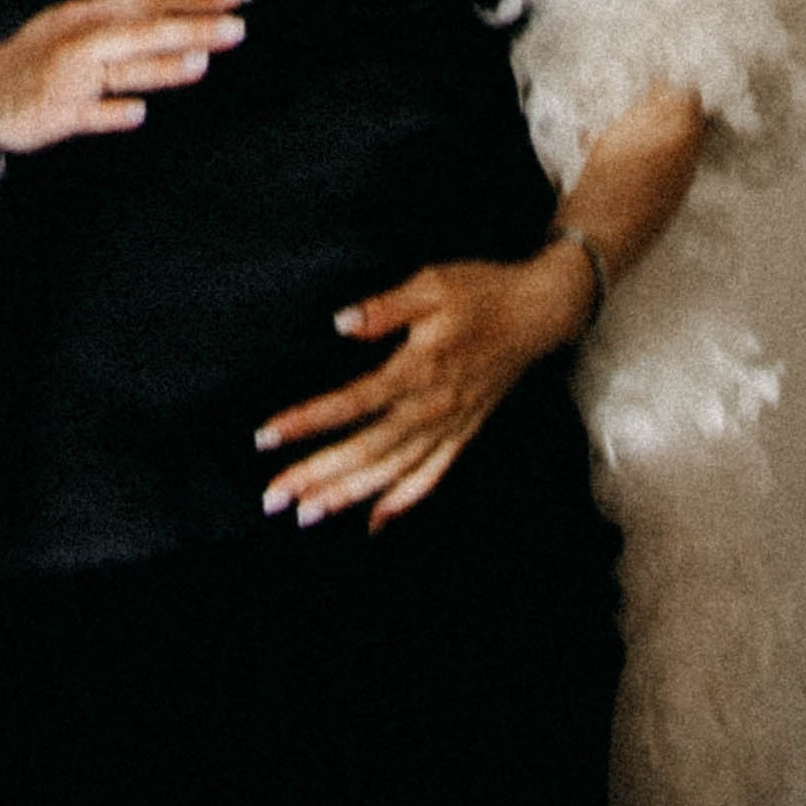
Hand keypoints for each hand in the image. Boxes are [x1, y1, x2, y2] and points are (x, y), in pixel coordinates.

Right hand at [0, 0, 248, 153]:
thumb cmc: (38, 58)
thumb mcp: (75, 25)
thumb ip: (124, 22)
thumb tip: (185, 15)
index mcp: (88, 13)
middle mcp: (79, 39)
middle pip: (141, 30)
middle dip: (190, 27)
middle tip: (238, 27)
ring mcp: (65, 78)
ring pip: (117, 69)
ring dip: (159, 66)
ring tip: (202, 62)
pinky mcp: (51, 115)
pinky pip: (83, 115)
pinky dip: (109, 113)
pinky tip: (137, 114)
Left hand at [255, 248, 591, 531]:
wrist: (538, 313)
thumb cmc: (480, 292)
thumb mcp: (432, 283)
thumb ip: (385, 307)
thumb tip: (342, 323)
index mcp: (419, 368)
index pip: (352, 402)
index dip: (307, 420)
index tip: (266, 436)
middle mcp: (432, 406)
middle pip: (366, 450)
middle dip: (316, 475)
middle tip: (272, 497)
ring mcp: (449, 425)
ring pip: (392, 472)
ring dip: (348, 496)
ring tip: (306, 515)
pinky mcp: (463, 434)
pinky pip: (431, 477)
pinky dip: (403, 502)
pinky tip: (375, 522)